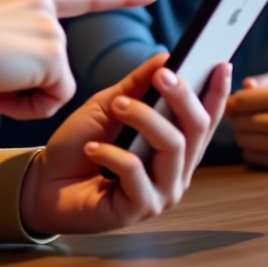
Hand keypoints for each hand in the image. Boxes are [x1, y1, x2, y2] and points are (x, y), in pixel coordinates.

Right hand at [0, 0, 160, 119]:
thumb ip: (12, 42)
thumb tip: (18, 74)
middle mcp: (42, 6)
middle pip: (55, 63)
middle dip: (27, 86)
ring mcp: (51, 30)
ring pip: (53, 83)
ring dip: (21, 96)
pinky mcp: (53, 56)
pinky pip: (53, 98)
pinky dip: (27, 106)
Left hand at [19, 54, 230, 234]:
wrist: (46, 180)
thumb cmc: (80, 144)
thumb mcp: (108, 105)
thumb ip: (137, 86)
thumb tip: (167, 58)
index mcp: (174, 145)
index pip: (205, 118)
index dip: (217, 92)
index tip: (221, 64)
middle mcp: (176, 170)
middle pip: (196, 129)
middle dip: (183, 96)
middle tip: (162, 75)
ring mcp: (162, 192)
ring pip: (173, 146)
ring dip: (144, 118)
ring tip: (116, 106)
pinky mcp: (140, 208)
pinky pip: (136, 172)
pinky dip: (111, 153)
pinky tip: (92, 148)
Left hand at [226, 72, 267, 168]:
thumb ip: (262, 80)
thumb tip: (241, 87)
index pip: (241, 101)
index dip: (232, 100)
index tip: (235, 100)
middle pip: (239, 121)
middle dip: (238, 116)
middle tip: (247, 112)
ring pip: (243, 140)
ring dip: (243, 132)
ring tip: (257, 124)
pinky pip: (252, 156)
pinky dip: (251, 147)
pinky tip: (264, 138)